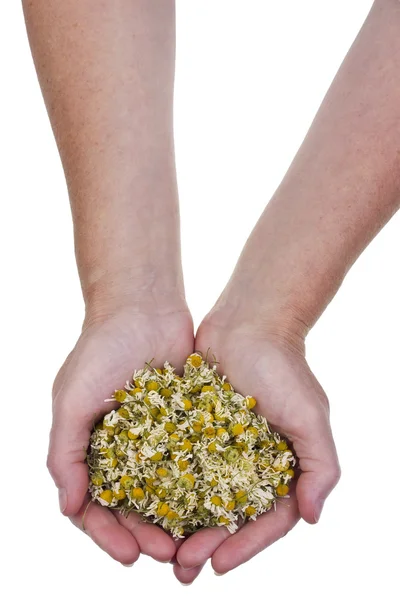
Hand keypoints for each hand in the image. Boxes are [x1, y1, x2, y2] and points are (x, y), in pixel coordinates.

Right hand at [48, 306, 193, 564]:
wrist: (142, 308)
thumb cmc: (99, 350)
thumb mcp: (71, 401)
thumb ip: (64, 453)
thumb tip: (70, 508)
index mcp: (90, 448)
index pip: (94, 505)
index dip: (108, 534)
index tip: (128, 554)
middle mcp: (123, 448)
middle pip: (133, 505)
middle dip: (146, 533)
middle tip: (167, 554)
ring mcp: (156, 436)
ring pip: (166, 489)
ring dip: (176, 518)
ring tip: (192, 540)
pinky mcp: (187, 421)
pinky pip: (193, 459)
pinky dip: (201, 483)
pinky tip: (216, 503)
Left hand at [174, 317, 339, 581]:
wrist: (249, 322)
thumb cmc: (283, 368)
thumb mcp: (310, 416)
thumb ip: (320, 466)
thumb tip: (312, 517)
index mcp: (282, 467)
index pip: (267, 520)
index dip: (245, 547)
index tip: (218, 565)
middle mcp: (251, 462)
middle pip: (230, 515)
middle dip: (207, 544)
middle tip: (180, 567)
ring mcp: (221, 446)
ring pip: (200, 495)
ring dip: (182, 524)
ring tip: (158, 548)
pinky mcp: (194, 428)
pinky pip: (179, 463)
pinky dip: (165, 486)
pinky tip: (143, 503)